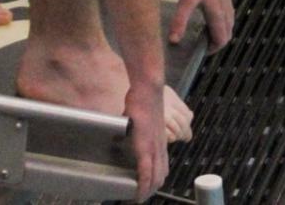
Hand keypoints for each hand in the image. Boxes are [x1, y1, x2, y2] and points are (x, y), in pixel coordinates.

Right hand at [125, 81, 169, 199]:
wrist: (148, 90)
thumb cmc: (142, 101)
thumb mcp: (140, 120)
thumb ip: (134, 129)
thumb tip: (122, 132)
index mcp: (159, 141)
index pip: (162, 167)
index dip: (156, 180)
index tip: (147, 188)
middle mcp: (160, 147)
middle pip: (160, 176)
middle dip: (151, 190)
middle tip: (140, 197)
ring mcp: (154, 148)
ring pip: (155, 177)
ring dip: (147, 191)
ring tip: (138, 198)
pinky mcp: (145, 146)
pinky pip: (146, 171)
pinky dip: (142, 185)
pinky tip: (138, 194)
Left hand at [169, 0, 233, 49]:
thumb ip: (180, 19)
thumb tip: (174, 40)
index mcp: (218, 14)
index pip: (221, 40)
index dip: (212, 50)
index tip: (200, 52)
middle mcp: (226, 10)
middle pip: (226, 34)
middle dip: (215, 42)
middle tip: (200, 45)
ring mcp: (227, 1)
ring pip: (227, 24)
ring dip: (217, 32)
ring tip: (202, 33)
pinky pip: (226, 14)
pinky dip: (219, 22)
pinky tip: (206, 16)